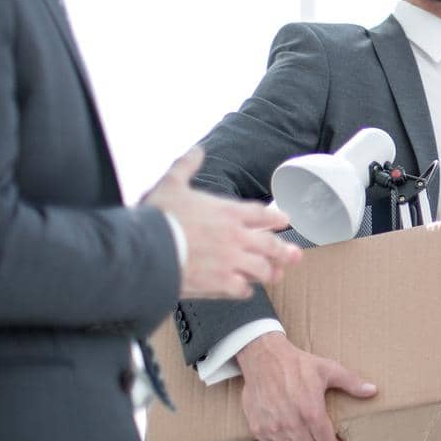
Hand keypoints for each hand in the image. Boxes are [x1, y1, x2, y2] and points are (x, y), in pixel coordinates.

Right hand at [142, 146, 301, 298]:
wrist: (146, 251)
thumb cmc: (158, 217)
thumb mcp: (171, 184)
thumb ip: (186, 166)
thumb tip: (196, 150)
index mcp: (228, 212)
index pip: (262, 214)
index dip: (276, 218)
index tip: (286, 221)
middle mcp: (235, 237)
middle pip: (270, 244)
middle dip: (284, 251)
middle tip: (294, 255)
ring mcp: (231, 262)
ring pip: (261, 269)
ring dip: (269, 272)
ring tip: (275, 275)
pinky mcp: (220, 284)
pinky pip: (241, 290)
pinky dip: (245, 290)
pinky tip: (245, 290)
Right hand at [234, 331, 376, 440]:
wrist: (264, 358)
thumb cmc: (298, 364)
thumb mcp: (329, 370)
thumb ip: (352, 383)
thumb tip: (373, 391)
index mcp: (311, 412)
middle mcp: (291, 424)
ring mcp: (273, 428)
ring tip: (311, 440)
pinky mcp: (258, 428)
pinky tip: (293, 438)